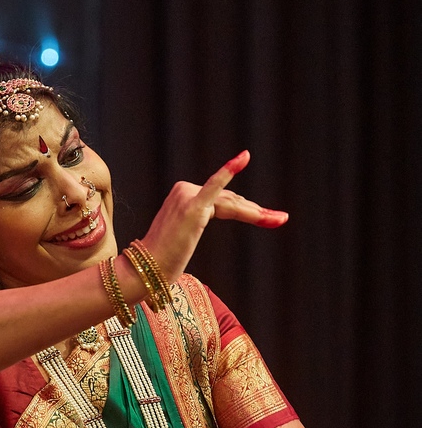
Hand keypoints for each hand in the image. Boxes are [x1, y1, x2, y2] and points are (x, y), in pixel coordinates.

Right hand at [141, 151, 287, 283]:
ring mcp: (188, 196)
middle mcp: (185, 190)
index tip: (267, 217)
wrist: (147, 269)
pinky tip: (243, 158)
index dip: (246, 209)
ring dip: (256, 213)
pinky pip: (214, 187)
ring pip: (230, 204)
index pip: (222, 199)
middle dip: (256, 212)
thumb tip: (212, 220)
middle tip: (280, 218)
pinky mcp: (192, 206)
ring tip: (278, 218)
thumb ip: (198, 221)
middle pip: (229, 200)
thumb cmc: (164, 258)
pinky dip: (228, 171)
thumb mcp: (185, 236)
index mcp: (184, 194)